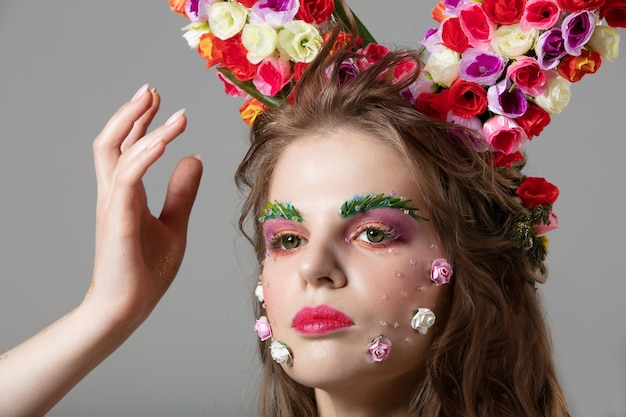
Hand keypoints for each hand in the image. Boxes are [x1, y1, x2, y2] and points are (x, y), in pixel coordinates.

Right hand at [83, 84, 202, 327]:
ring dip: (138, 125)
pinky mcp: (117, 220)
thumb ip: (181, 192)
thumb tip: (194, 158)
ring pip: (115, 152)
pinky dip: (143, 155)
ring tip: (159, 104)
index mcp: (126, 195)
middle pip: (112, 141)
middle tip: (152, 90)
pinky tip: (164, 141)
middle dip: (131, 112)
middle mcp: (115, 194)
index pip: (128, 148)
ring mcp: (113, 205)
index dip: (141, 122)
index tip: (161, 102)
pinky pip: (127, 179)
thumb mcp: (174, 225)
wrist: (127, 309)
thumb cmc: (145, 271)